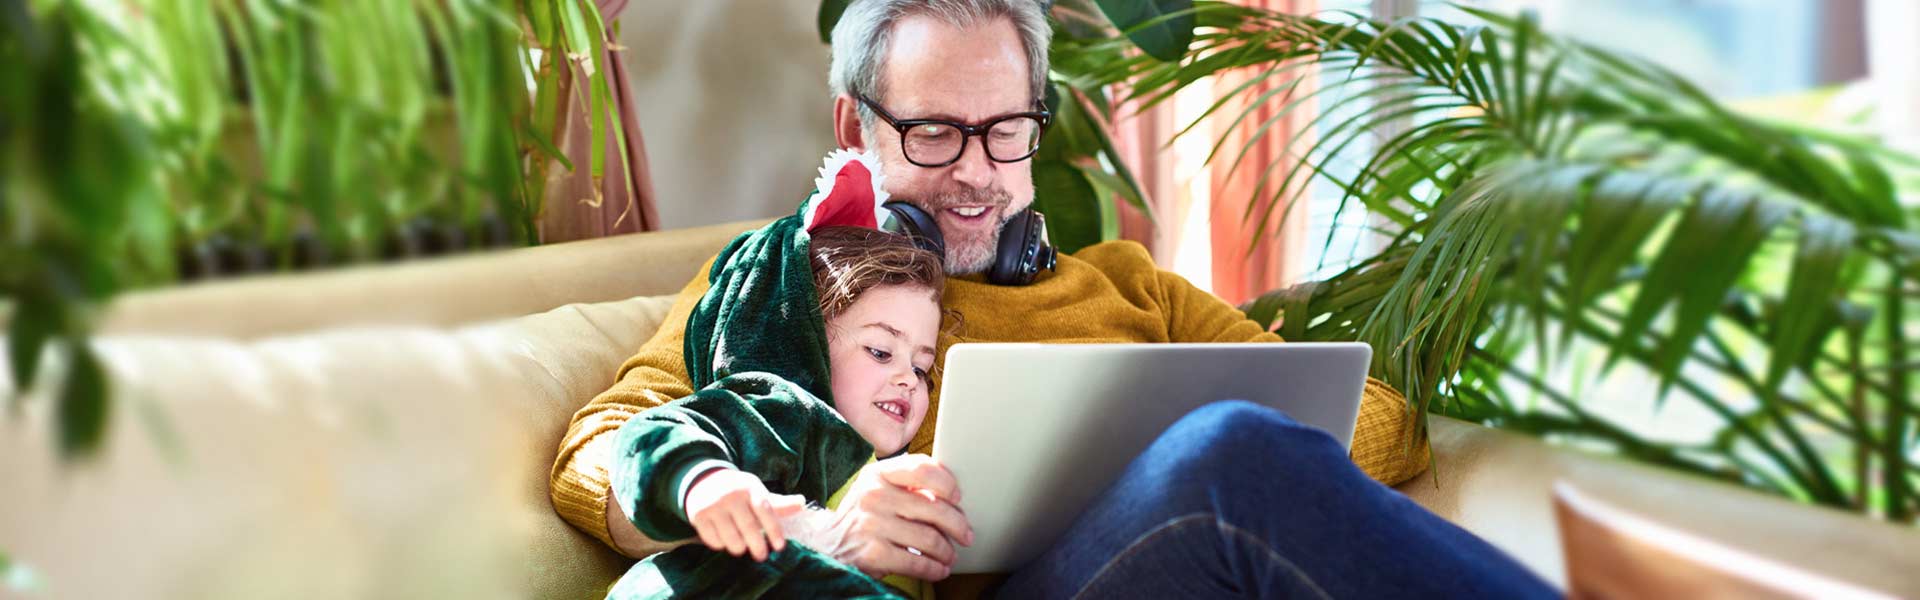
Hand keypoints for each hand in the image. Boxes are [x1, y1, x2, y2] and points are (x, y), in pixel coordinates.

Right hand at [684, 468, 806, 561]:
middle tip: (762, 556)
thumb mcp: (757, 492)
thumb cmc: (738, 491)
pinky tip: (724, 540)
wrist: (703, 480)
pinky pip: (713, 540)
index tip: (780, 547)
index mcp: (750, 487)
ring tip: (742, 547)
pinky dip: (720, 544)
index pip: (766, 511)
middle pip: (749, 528)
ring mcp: (713, 505)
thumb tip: (802, 503)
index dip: (774, 530)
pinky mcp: (698, 515)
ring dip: (739, 548)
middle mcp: (731, 495)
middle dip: (758, 546)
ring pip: (730, 538)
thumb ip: (778, 503)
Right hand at [794, 454, 974, 580]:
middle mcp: (873, 496)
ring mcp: (872, 525)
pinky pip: (917, 563)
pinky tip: (939, 570)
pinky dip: (934, 569)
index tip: (957, 498)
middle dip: (957, 524)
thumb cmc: (862, 515)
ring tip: (950, 556)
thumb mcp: (876, 488)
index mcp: (877, 474)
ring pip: (929, 538)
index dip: (947, 483)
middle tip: (965, 535)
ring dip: (947, 551)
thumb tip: (951, 494)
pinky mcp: (873, 554)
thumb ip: (906, 483)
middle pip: (934, 507)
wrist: (824, 544)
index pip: (922, 468)